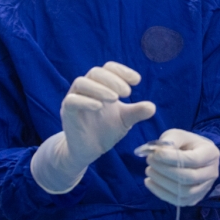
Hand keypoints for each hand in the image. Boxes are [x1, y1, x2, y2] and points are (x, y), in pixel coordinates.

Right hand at [31, 62, 154, 193]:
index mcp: (100, 86)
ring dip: (100, 88)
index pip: (108, 68)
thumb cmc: (106, 130)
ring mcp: (75, 99)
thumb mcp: (125, 121)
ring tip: (115, 99)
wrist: (89, 150)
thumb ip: (136, 112)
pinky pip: (71, 101)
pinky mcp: (67, 112)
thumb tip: (152, 107)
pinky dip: (85, 101)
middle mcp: (86, 89)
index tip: (137, 80)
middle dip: (113, 79)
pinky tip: (99, 107)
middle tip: (127, 93)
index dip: (122, 71)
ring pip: (81, 82)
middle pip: (95, 72)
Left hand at [144, 129, 219, 206]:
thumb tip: (159, 153)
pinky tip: (150, 183)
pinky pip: (179, 201)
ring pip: (184, 192)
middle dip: (165, 170)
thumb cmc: (186, 144)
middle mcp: (212, 173)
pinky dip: (161, 193)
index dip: (172, 158)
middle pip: (189, 178)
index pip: (193, 160)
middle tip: (149, 161)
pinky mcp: (195, 199)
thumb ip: (170, 141)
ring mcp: (205, 188)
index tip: (155, 154)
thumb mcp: (178, 135)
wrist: (194, 155)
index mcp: (211, 153)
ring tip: (149, 171)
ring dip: (162, 183)